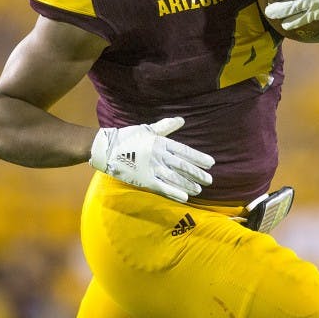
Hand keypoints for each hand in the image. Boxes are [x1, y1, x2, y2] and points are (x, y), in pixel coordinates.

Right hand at [89, 117, 214, 202]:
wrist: (107, 148)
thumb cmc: (128, 136)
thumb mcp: (148, 128)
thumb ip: (166, 126)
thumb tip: (182, 119)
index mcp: (161, 142)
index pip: (185, 151)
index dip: (198, 158)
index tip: (211, 163)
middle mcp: (159, 155)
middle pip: (182, 166)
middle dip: (197, 174)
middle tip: (209, 180)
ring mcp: (152, 168)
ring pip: (175, 178)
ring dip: (188, 184)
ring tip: (199, 190)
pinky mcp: (144, 180)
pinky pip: (162, 188)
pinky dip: (174, 192)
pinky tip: (185, 197)